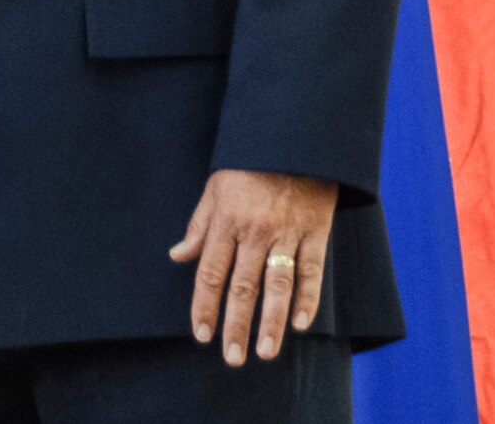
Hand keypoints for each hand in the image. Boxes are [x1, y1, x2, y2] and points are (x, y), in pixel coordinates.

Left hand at [169, 169, 336, 365]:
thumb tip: (178, 256)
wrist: (294, 137)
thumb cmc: (249, 164)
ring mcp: (287, 232)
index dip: (205, 305)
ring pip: (277, 285)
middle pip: (242, 286)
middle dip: (236, 325)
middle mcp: (255, 231)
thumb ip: (199, 226)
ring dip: (272, 322)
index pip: (211, 272)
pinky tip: (301, 323)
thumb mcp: (215, 188)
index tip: (201, 334)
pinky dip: (308, 298)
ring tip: (266, 352)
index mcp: (227, 221)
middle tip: (232, 357)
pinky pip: (313, 270)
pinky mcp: (316, 231)